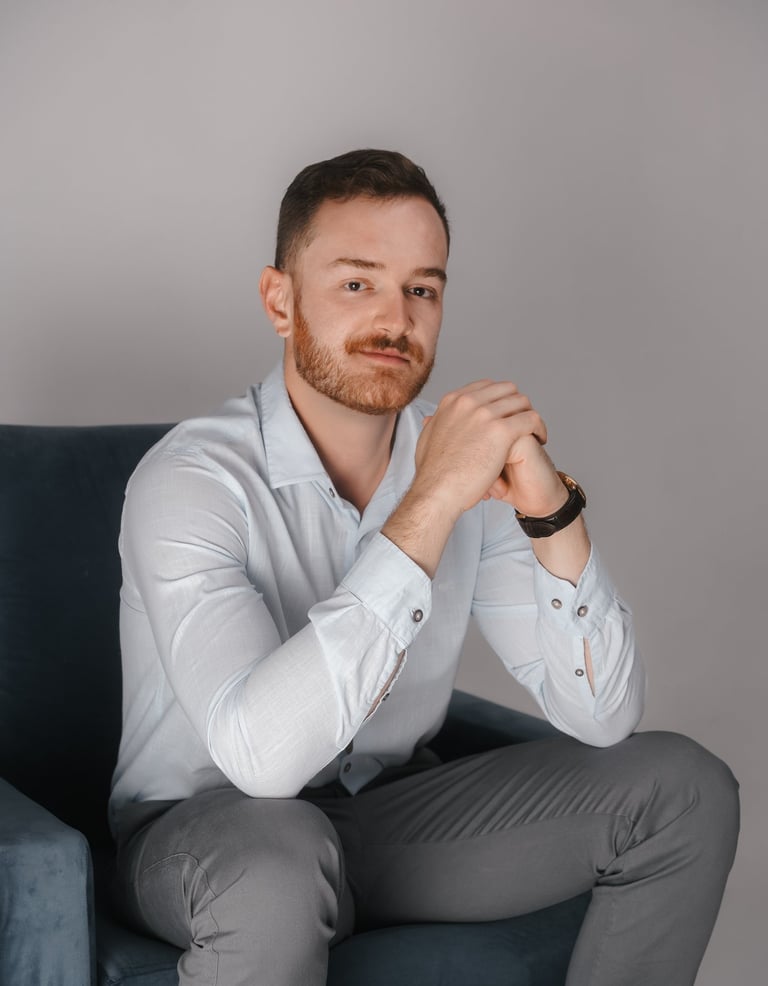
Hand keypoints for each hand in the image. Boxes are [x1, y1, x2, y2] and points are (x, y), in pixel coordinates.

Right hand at [412, 380, 564, 515]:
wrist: (436, 492)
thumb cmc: (432, 474)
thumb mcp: (427, 439)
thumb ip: (434, 424)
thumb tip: (431, 419)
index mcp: (453, 401)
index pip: (487, 386)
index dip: (501, 399)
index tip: (507, 415)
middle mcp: (468, 402)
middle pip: (507, 389)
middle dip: (517, 405)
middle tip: (523, 423)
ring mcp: (485, 414)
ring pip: (522, 402)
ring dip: (529, 415)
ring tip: (533, 434)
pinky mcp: (501, 431)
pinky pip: (531, 419)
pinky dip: (539, 428)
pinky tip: (539, 441)